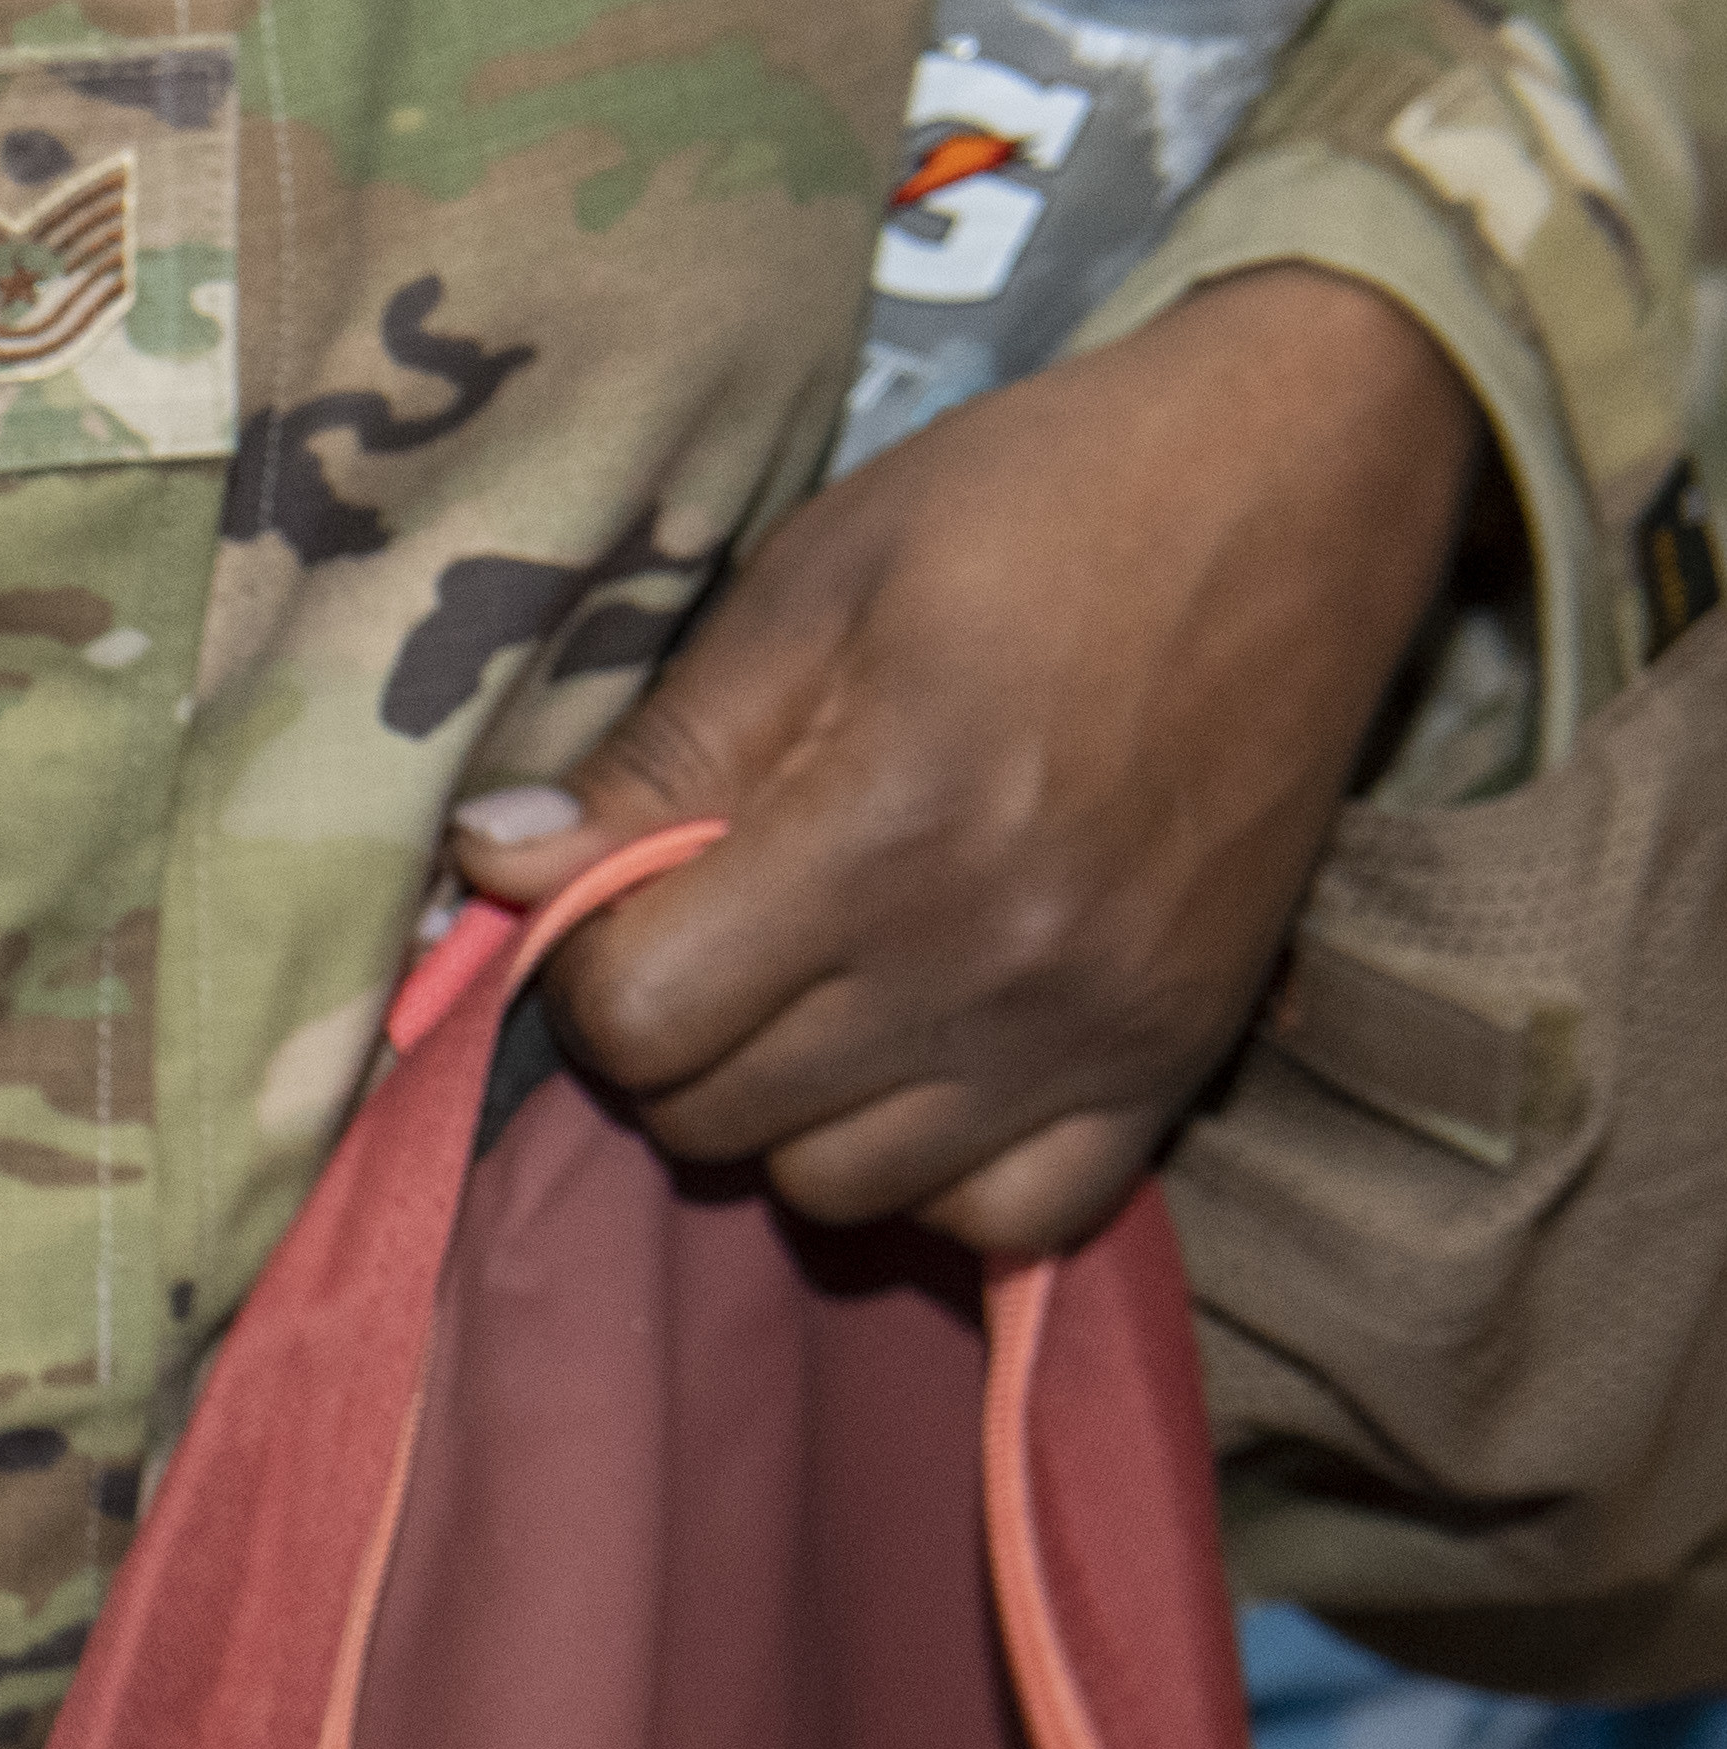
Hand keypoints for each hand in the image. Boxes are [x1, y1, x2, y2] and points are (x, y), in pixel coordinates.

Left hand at [449, 266, 1482, 1254]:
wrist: (1305, 481)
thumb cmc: (1038, 507)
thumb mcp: (814, 581)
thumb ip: (655, 755)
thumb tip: (488, 865)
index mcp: (890, 827)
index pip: (640, 1019)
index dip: (588, 968)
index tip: (618, 899)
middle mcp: (994, 960)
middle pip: (719, 1120)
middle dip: (673, 1040)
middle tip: (714, 931)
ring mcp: (1094, 1029)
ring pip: (839, 1191)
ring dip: (787, 1112)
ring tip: (817, 989)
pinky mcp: (1178, 1060)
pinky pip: (1004, 1221)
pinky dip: (934, 1173)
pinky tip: (920, 1065)